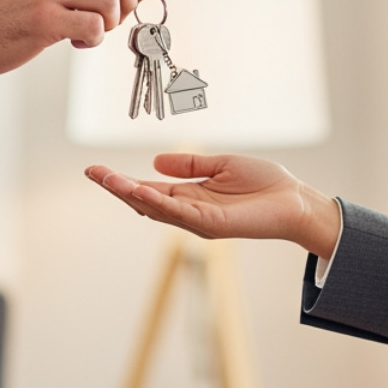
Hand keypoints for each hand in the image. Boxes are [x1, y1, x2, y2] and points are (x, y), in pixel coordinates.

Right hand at [85, 153, 340, 259]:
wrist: (295, 200)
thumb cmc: (265, 184)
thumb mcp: (221, 165)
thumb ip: (189, 165)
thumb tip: (155, 162)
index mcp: (190, 197)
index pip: (148, 189)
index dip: (122, 181)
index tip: (97, 170)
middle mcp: (189, 212)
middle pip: (144, 201)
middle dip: (116, 187)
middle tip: (92, 172)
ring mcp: (198, 222)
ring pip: (155, 208)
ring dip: (129, 193)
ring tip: (106, 178)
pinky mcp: (211, 226)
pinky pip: (178, 213)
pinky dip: (157, 202)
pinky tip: (139, 189)